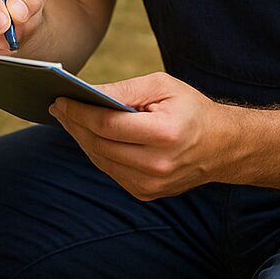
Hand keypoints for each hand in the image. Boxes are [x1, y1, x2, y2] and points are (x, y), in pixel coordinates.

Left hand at [49, 72, 239, 199]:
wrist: (222, 146)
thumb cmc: (190, 108)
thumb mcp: (162, 86)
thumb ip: (124, 88)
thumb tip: (87, 91)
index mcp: (163, 134)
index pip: (107, 125)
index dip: (79, 111)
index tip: (59, 98)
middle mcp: (157, 165)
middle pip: (99, 144)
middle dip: (74, 124)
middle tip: (57, 106)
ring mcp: (152, 184)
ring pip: (101, 160)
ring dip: (80, 138)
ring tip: (67, 118)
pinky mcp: (147, 193)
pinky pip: (111, 170)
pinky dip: (95, 152)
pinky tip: (86, 134)